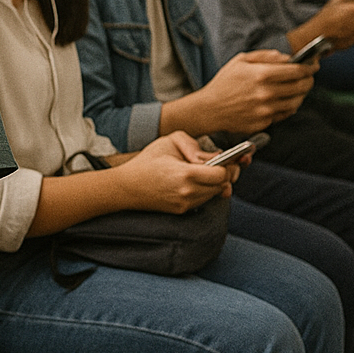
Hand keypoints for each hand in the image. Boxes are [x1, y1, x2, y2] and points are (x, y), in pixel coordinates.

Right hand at [119, 132, 234, 212]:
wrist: (127, 187)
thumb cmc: (147, 161)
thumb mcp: (169, 142)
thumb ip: (194, 146)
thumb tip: (212, 156)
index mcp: (186, 174)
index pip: (221, 174)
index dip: (226, 166)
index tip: (226, 159)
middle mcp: (188, 193)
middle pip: (222, 186)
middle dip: (224, 175)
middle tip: (222, 164)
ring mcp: (186, 204)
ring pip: (214, 194)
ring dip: (215, 183)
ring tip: (208, 171)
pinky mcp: (182, 210)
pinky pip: (203, 200)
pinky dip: (205, 190)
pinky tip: (197, 180)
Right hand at [196, 50, 313, 132]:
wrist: (210, 109)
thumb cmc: (224, 83)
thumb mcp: (240, 61)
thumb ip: (265, 56)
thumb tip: (286, 57)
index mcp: (262, 74)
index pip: (296, 71)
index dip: (309, 68)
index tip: (313, 65)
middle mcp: (266, 93)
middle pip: (301, 87)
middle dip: (308, 80)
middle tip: (309, 77)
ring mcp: (266, 110)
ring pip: (296, 102)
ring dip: (301, 94)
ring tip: (298, 89)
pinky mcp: (264, 122)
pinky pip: (284, 113)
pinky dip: (289, 106)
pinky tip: (285, 100)